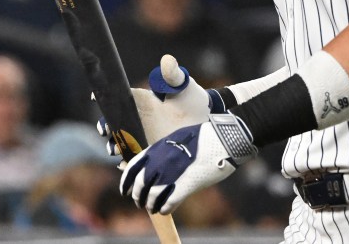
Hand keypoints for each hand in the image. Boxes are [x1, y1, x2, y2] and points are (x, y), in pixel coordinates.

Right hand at [97, 54, 224, 159]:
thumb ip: (173, 74)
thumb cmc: (192, 98)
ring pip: (122, 143)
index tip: (95, 98)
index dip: (106, 99)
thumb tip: (167, 60)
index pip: (120, 99)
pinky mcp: (151, 153)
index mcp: (142, 101)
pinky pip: (135, 160)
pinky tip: (126, 165)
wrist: (207, 119)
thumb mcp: (183, 85)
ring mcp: (144, 137)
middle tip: (106, 131)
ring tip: (117, 149)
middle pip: (115, 123)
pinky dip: (129, 163)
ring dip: (115, 146)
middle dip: (107, 127)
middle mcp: (139, 119)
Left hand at [120, 113, 255, 213]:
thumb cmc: (203, 137)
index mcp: (158, 148)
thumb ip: (163, 151)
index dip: (126, 182)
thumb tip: (152, 163)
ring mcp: (173, 173)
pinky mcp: (187, 184)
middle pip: (140, 185)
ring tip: (151, 208)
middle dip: (138, 196)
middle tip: (139, 202)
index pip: (133, 167)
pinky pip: (169, 202)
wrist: (224, 138)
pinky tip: (164, 210)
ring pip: (152, 196)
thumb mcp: (177, 138)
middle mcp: (161, 161)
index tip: (125, 190)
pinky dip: (164, 209)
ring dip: (150, 205)